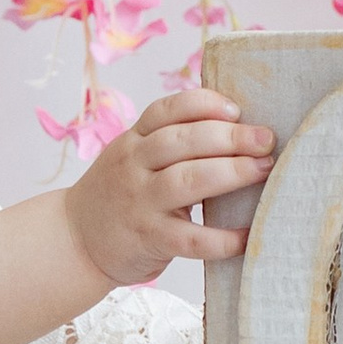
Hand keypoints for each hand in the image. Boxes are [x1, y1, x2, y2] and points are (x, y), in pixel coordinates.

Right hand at [63, 90, 276, 286]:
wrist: (76, 239)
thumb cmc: (120, 195)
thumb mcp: (133, 157)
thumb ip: (169, 143)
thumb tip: (236, 128)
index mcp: (133, 140)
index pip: (167, 110)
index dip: (204, 104)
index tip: (237, 109)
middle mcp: (133, 165)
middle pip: (184, 141)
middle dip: (230, 137)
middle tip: (266, 140)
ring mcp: (140, 202)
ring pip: (188, 181)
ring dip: (231, 173)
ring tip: (263, 170)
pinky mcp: (149, 239)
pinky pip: (191, 239)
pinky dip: (222, 239)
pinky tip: (247, 236)